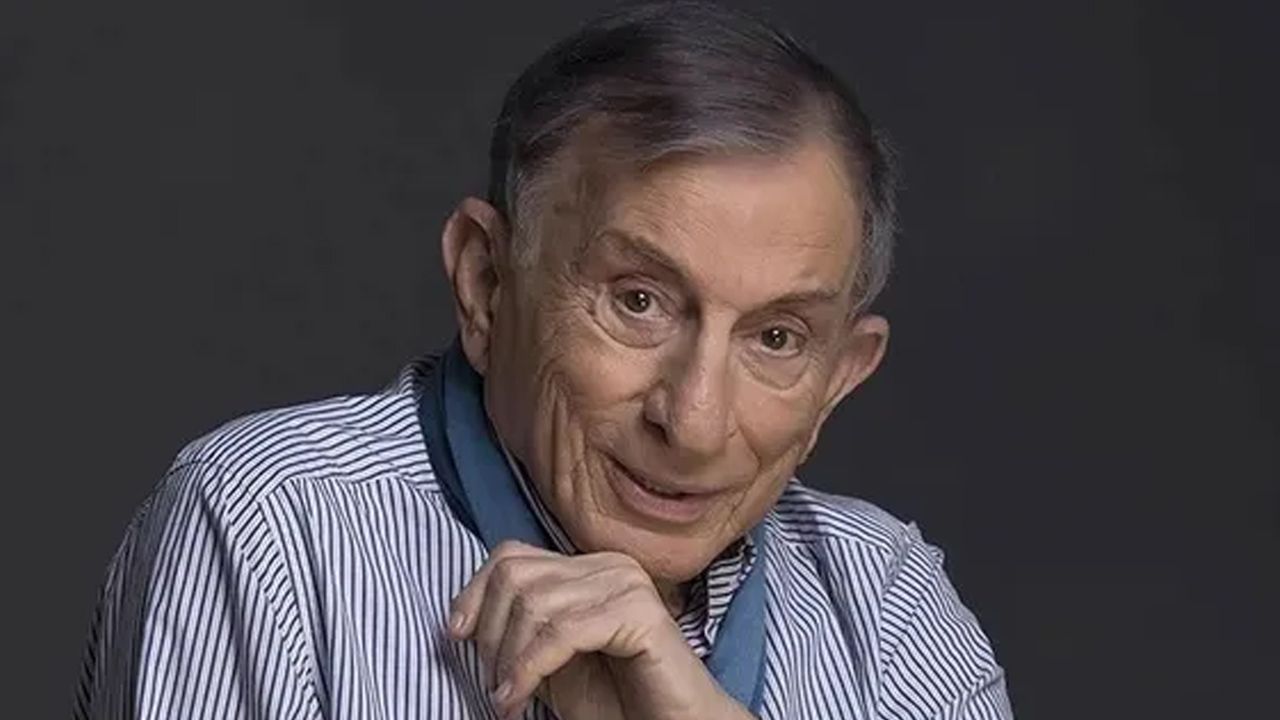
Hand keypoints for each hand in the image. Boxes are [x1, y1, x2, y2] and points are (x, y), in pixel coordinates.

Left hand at [448, 540, 753, 719]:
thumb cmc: (614, 702)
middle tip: (492, 687)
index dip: (475, 594)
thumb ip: (518, 632)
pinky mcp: (640, 612)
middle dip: (490, 636)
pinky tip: (518, 699)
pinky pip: (563, 632)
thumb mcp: (549, 662)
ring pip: (535, 604)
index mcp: (587, 567)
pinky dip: (529, 669)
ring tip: (506, 701)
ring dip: (508, 660)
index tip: (456, 637)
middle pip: (516, 577)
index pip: (511, 556)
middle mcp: (608, 565)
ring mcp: (626, 583)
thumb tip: (463, 619)